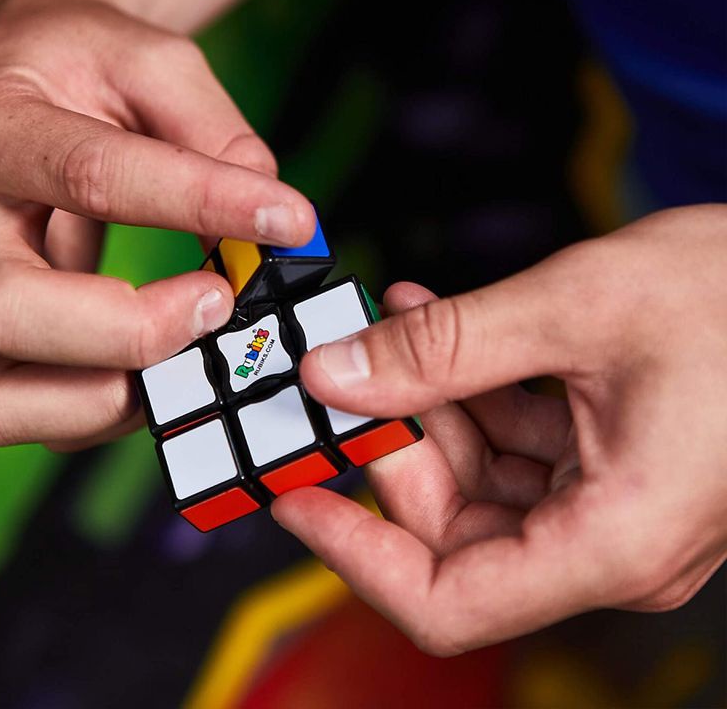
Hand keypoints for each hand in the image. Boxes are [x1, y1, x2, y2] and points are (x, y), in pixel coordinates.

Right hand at [0, 0, 313, 449]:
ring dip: (114, 395)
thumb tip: (272, 226)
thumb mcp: (151, 64)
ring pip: (0, 399)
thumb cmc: (79, 68)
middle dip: (136, 331)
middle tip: (218, 302)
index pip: (93, 178)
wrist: (15, 77)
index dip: (202, 203)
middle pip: (12, 314)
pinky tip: (159, 365)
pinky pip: (29, 414)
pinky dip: (102, 411)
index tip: (290, 219)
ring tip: (191, 346)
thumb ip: (216, 137)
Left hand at [274, 205, 726, 653]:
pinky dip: (472, 391)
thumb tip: (339, 373)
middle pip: (452, 528)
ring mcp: (611, 504)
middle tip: (349, 370)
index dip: (354, 555)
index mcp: (613, 540)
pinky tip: (441, 326)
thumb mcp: (574, 309)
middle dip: (394, 444)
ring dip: (430, 403)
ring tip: (398, 325)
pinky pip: (516, 444)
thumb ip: (445, 347)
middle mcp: (610, 541)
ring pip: (479, 480)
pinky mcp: (611, 463)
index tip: (299, 494)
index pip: (445, 602)